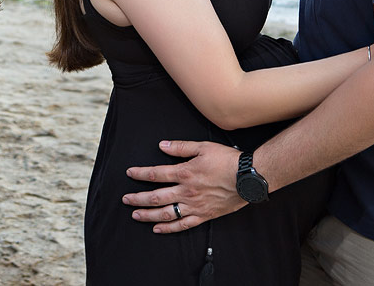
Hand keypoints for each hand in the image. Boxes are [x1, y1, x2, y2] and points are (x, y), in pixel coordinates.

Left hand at [123, 141, 244, 232]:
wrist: (248, 178)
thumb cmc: (227, 160)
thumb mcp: (203, 147)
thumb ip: (181, 147)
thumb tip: (163, 145)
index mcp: (185, 173)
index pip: (156, 174)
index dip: (140, 173)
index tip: (129, 173)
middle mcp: (186, 191)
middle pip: (156, 197)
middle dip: (138, 198)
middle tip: (126, 200)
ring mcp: (194, 205)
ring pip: (166, 213)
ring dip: (148, 215)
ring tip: (136, 215)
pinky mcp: (204, 215)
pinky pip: (182, 224)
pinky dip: (168, 228)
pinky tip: (158, 228)